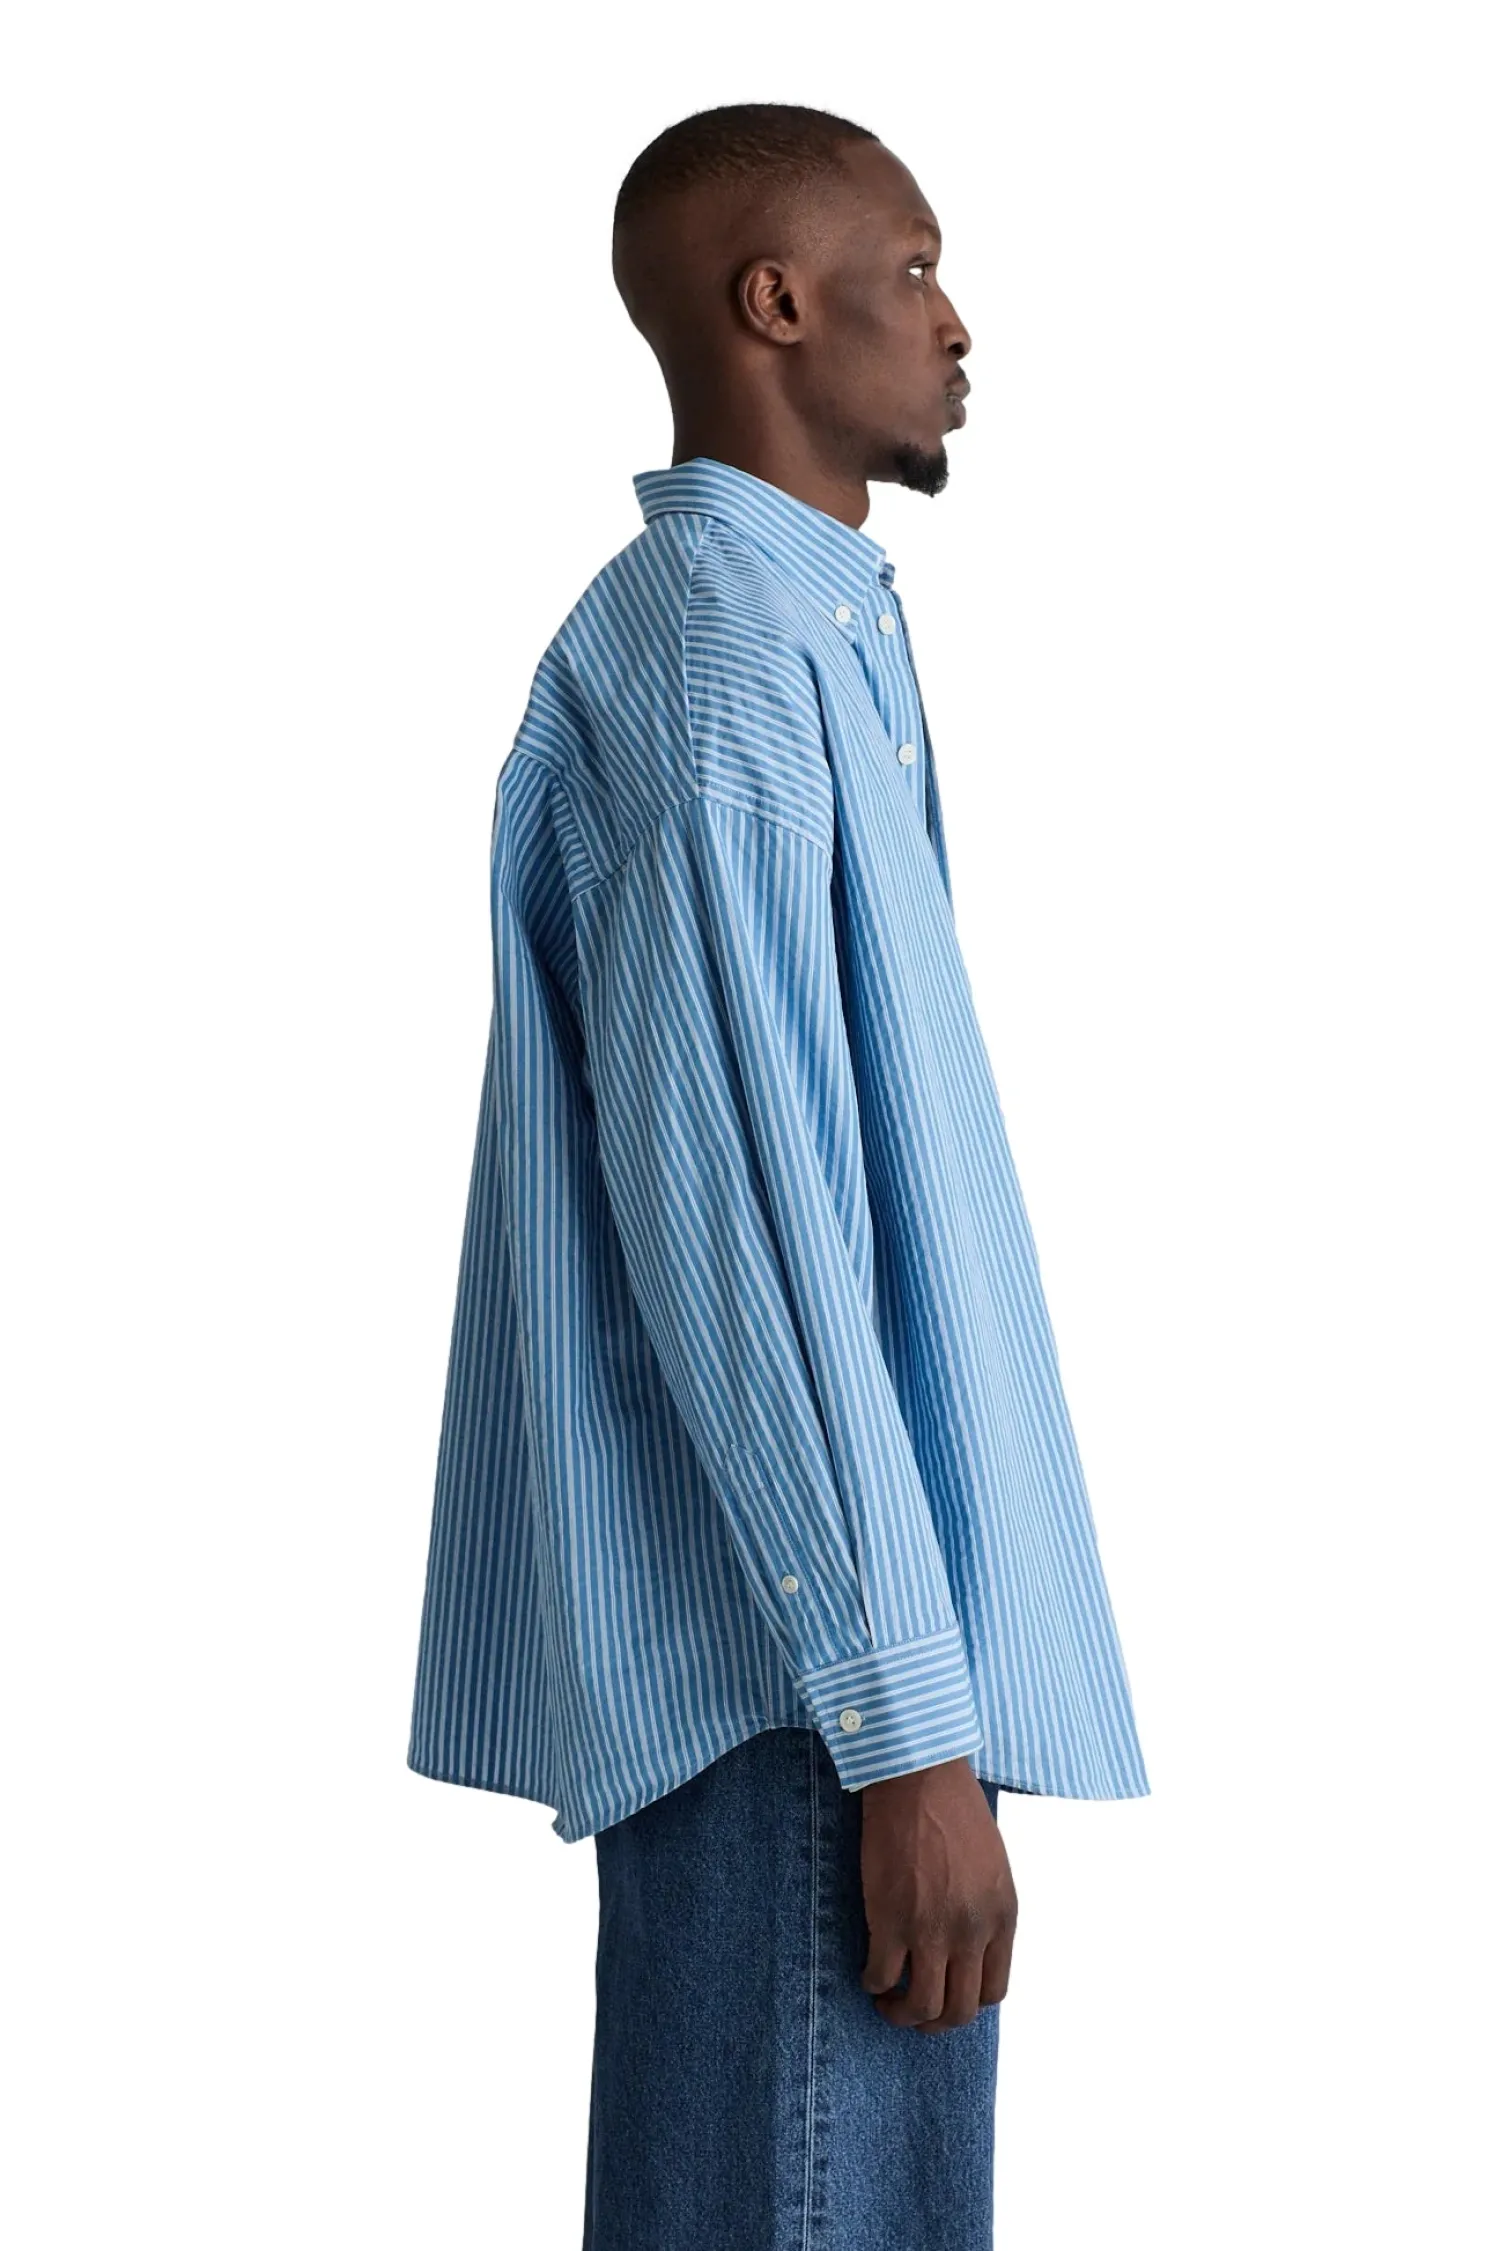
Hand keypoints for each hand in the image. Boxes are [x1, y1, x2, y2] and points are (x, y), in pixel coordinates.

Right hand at [858, 1756, 1016, 2031]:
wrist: (919, 1776)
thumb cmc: (954, 1807)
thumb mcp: (991, 1865)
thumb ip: (984, 1909)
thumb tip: (967, 1944)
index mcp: (1001, 1917)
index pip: (993, 1991)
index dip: (967, 2002)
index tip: (946, 1994)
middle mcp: (972, 1932)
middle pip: (959, 2010)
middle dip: (934, 2022)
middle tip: (912, 2010)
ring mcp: (931, 1930)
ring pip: (922, 2006)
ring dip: (901, 2014)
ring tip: (886, 2001)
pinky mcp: (891, 1920)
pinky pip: (880, 1976)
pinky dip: (872, 1982)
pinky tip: (867, 1971)